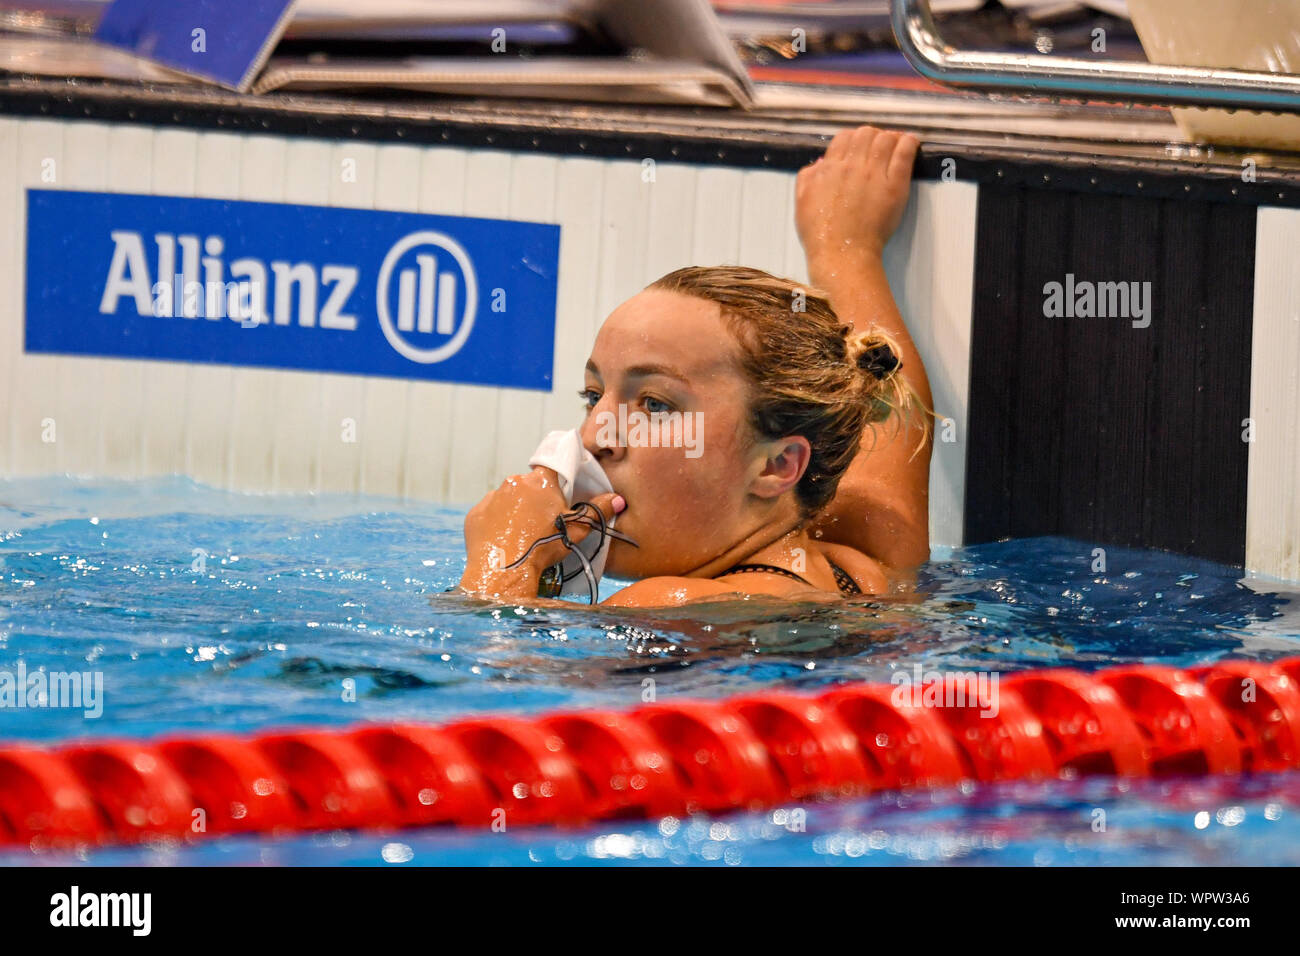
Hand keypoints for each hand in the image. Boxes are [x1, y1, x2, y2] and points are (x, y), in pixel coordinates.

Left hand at [458, 466, 625, 599]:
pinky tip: (505, 539)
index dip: (558, 478)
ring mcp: (492, 498)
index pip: (552, 467)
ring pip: (508, 499)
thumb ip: (598, 511)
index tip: (561, 490)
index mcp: (540, 482)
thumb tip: (617, 499)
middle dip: (536, 499)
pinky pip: (490, 514)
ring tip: (523, 534)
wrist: (505, 570)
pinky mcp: (475, 514)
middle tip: (544, 521)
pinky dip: (497, 522)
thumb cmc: (544, 547)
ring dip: (515, 510)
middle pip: (529, 485)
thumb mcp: (577, 530)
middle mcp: (513, 483)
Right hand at [796, 126, 918, 282]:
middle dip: (872, 136)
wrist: (841, 253)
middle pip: (865, 133)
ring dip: (891, 138)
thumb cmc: (820, 234)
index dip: (853, 139)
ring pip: (885, 139)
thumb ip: (807, 177)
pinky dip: (909, 144)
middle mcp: (851, 166)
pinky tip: (910, 143)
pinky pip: (903, 154)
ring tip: (897, 144)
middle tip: (878, 147)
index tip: (860, 148)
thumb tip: (821, 162)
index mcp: (829, 169)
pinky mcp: (894, 186)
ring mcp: (873, 175)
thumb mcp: (801, 201)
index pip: (844, 138)